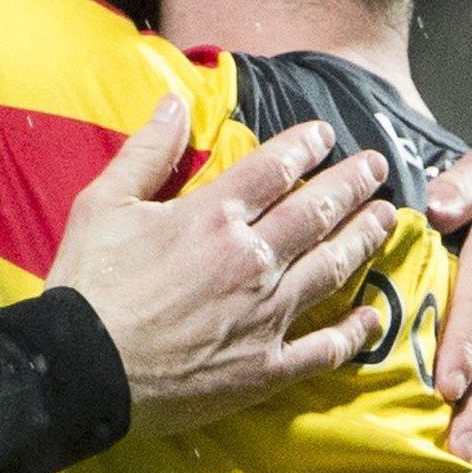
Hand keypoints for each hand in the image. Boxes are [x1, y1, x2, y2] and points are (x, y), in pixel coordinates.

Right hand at [47, 94, 396, 437]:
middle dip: (352, 184)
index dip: (305, 146)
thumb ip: (146, 151)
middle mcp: (250, 259)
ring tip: (389, 219)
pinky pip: (324, 347)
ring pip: (331, 268)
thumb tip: (174, 102)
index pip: (274, 168)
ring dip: (364, 239)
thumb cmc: (87, 286)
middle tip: (377, 167)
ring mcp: (265, 315)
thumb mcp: (103, 203)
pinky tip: (372, 315)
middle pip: (317, 211)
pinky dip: (353, 331)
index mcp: (212, 216)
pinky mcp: (266, 367)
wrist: (81, 370)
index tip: (326, 134)